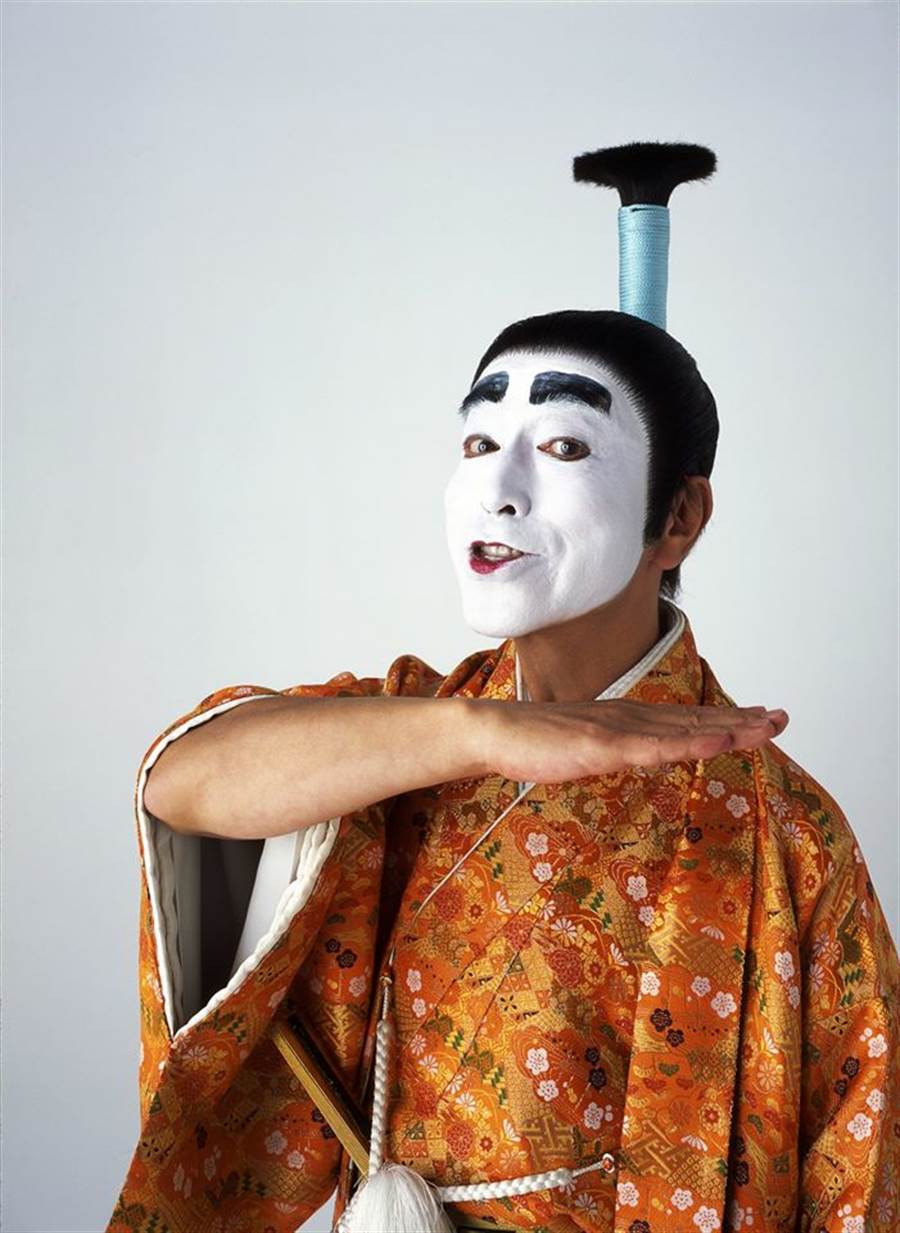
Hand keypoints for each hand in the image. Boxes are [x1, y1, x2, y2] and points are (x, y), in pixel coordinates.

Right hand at [472, 697, 788, 783]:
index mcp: (629, 720)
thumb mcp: (589, 746)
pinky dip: (689, 744)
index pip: (688, 720)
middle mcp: (632, 718)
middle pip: (697, 721)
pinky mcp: (602, 746)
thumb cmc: (537, 742)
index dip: (728, 719)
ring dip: (728, 729)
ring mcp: (619, 730)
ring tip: (766, 727)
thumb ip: (619, 747)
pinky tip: (717, 743)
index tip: (764, 718)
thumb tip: (643, 753)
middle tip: (783, 717)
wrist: (496, 732)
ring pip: (685, 731)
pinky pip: (654, 746)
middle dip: (743, 720)